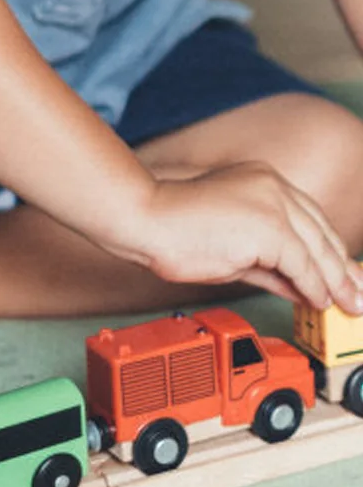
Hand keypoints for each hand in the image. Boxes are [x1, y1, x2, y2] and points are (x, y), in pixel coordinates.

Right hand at [109, 163, 362, 312]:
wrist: (143, 219)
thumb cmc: (168, 228)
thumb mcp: (227, 245)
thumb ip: (263, 262)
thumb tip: (291, 284)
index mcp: (263, 182)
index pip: (308, 219)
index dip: (325, 250)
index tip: (337, 273)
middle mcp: (275, 188)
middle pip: (321, 231)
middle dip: (340, 267)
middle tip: (355, 293)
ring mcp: (274, 204)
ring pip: (318, 247)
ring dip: (334, 280)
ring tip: (346, 303)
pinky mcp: (270, 226)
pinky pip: (302, 262)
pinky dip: (313, 285)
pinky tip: (318, 301)